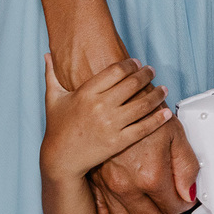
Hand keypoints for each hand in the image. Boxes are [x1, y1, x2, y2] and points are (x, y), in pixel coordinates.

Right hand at [40, 55, 171, 181]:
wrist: (61, 158)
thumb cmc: (57, 127)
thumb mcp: (52, 99)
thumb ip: (51, 75)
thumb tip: (47, 55)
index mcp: (86, 93)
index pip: (116, 71)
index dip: (130, 65)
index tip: (136, 63)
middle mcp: (100, 106)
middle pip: (132, 84)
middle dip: (146, 75)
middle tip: (151, 72)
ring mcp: (110, 125)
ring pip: (141, 105)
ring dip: (156, 95)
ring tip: (163, 89)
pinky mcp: (118, 142)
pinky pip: (143, 128)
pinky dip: (157, 119)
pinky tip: (166, 113)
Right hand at [90, 115, 197, 213]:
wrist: (112, 98)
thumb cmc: (145, 111)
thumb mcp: (175, 133)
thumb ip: (186, 167)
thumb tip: (188, 197)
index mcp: (150, 175)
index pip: (174, 207)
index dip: (183, 205)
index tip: (184, 200)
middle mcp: (127, 186)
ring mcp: (108, 188)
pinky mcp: (95, 185)